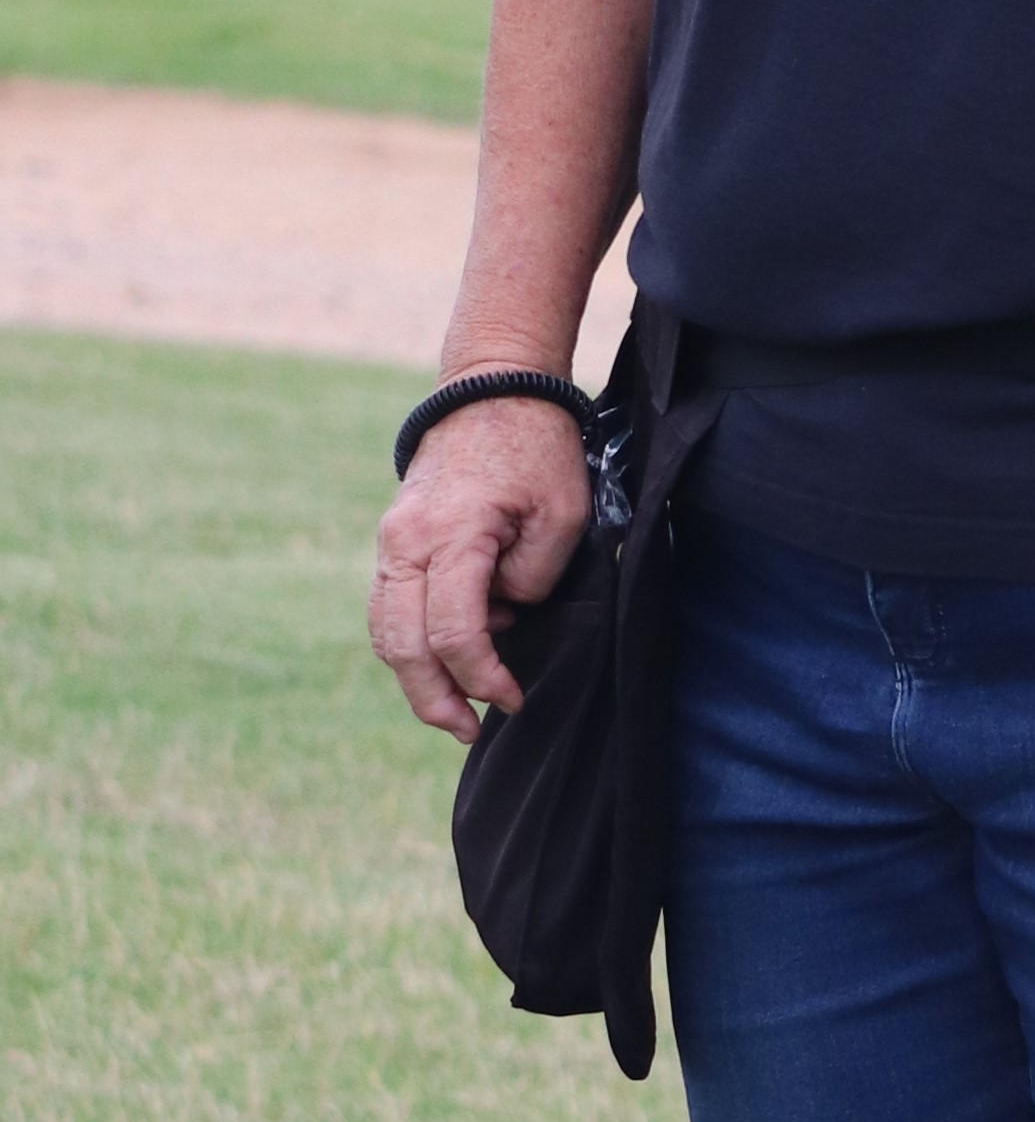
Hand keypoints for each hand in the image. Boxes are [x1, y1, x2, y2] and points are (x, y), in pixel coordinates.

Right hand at [368, 394, 591, 745]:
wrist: (492, 388)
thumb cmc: (537, 449)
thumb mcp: (563, 514)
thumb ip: (535, 575)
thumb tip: (503, 615)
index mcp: (449, 533)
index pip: (452, 631)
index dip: (482, 677)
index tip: (513, 698)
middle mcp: (404, 541)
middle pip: (401, 644)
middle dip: (434, 698)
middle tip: (471, 732)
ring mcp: (391, 541)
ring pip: (385, 631)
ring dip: (415, 679)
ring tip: (454, 714)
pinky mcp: (393, 541)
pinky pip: (388, 608)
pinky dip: (409, 645)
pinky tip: (443, 666)